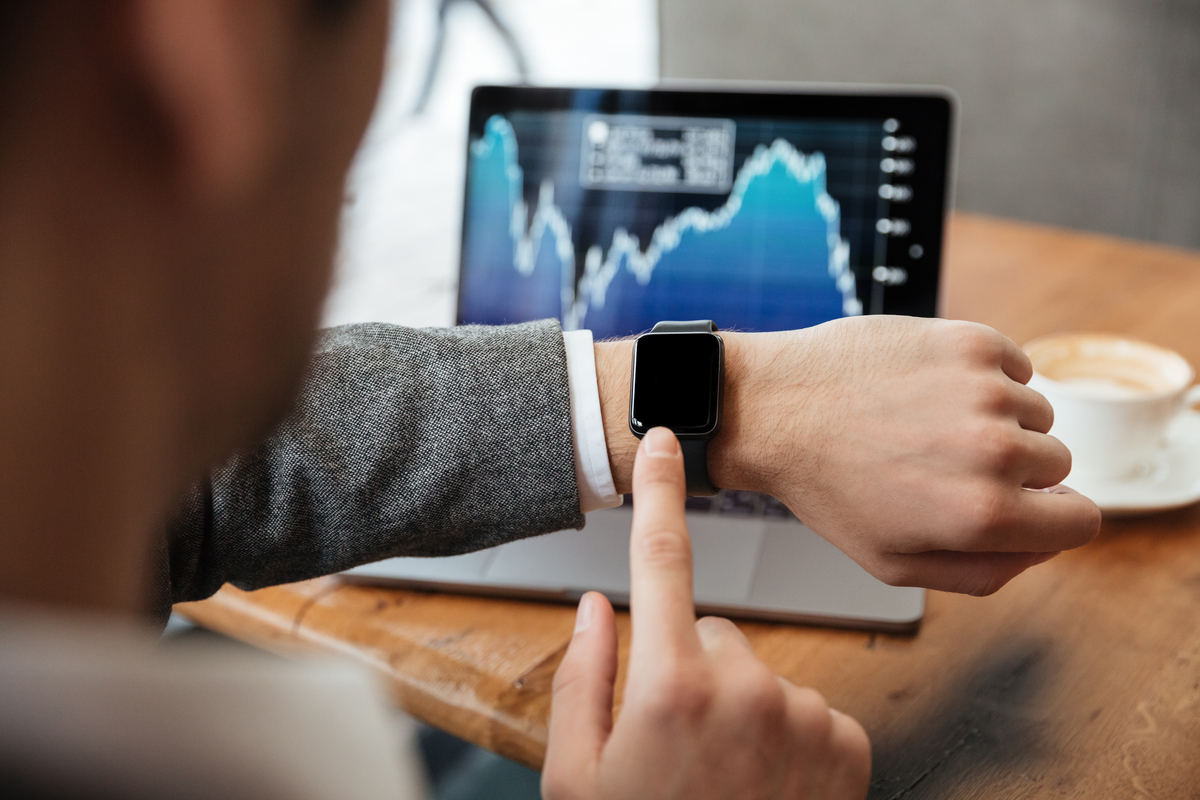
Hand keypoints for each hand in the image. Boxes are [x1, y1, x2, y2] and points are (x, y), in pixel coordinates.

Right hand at [543, 427, 869, 799]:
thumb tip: (595, 609)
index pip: (660, 560)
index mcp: (667, 685)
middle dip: (689, 668)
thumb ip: (581, 680)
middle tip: (673, 744)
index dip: (656, 492)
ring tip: (723, 777)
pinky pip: (804, 707)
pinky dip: (786, 735)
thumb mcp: (576, 778)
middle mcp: (744, 686)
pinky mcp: (847, 741)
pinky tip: (765, 786)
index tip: (660, 439)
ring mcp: (803, 713)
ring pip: (757, 672)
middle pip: (709, 632)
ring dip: (739, 706)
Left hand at [595, 316, 1101, 595]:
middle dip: (1014, 469)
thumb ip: (986, 570)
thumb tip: (1043, 545)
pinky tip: (927, 388)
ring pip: (1035, 412)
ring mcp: (985, 390)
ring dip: (997, 420)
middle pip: (1058, 465)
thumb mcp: (896, 563)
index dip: (1053, 517)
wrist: (774, 409)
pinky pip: (1013, 366)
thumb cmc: (828, 489)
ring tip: (925, 425)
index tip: (1023, 506)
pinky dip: (984, 377)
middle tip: (944, 463)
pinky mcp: (969, 341)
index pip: (1084, 521)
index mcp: (984, 517)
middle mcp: (996, 452)